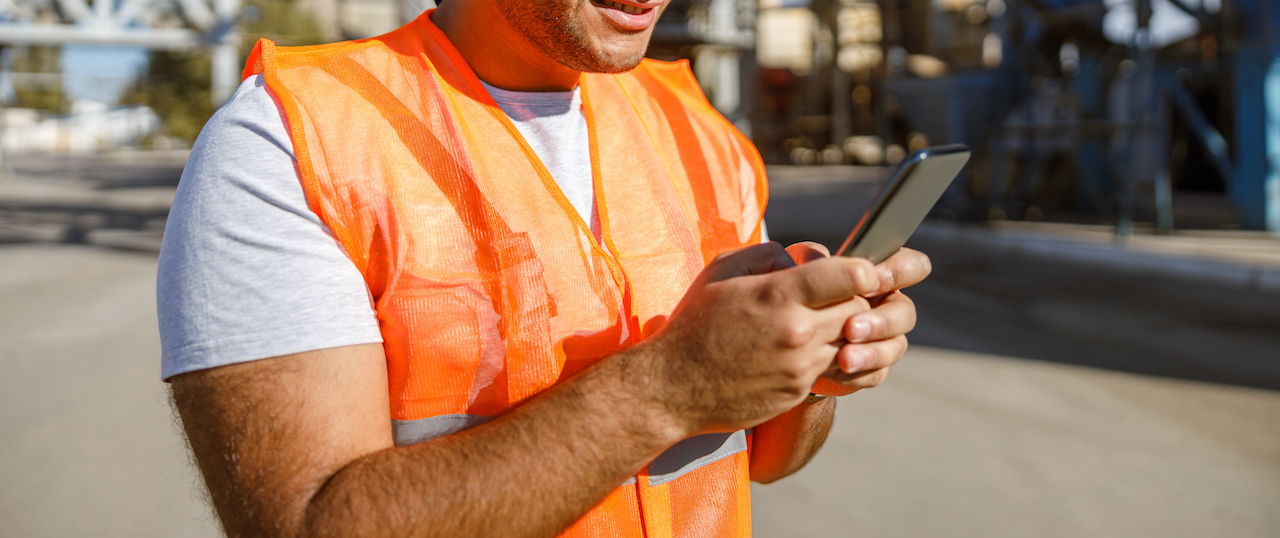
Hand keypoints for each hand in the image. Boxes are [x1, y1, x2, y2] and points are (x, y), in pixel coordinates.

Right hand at [633, 242, 878, 436]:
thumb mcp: (721, 271)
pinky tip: (796, 348)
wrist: (673, 387)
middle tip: (835, 295)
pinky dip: (824, 355)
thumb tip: (799, 259)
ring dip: (841, 329)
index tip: (854, 273)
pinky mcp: (798, 391)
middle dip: (853, 299)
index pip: (851, 277)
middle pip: (859, 310)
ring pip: (851, 342)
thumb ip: (767, 254)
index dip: (861, 272)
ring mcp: (800, 366)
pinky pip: (830, 367)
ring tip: (813, 321)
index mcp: (779, 295)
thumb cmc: (695, 323)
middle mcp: (797, 332)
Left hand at [783, 243, 930, 396]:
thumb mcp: (794, 269)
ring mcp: (882, 337)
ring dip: (872, 353)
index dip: (897, 272)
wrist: (778, 336)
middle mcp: (886, 304)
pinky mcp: (871, 365)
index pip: (909, 265)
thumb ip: (808, 257)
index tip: (868, 281)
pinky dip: (857, 374)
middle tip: (851, 328)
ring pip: (896, 346)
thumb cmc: (791, 291)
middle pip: (905, 312)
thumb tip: (819, 254)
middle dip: (882, 321)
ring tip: (844, 358)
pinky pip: (877, 373)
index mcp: (876, 274)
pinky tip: (831, 372)